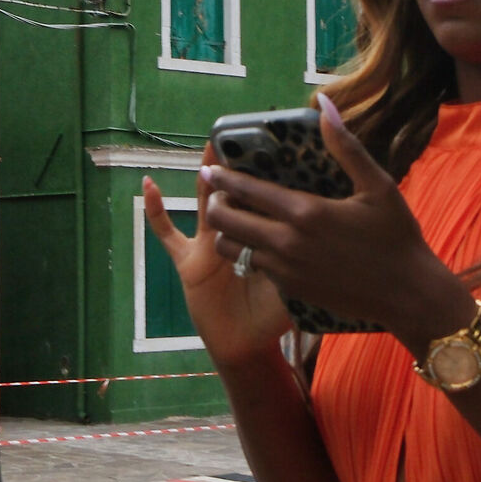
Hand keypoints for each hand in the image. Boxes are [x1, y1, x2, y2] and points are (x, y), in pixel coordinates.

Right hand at [144, 151, 290, 369]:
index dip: (270, 175)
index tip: (280, 144)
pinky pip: (167, 232)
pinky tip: (149, 186)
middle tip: (245, 135)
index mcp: (263, 238)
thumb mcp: (297, 283)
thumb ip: (310, 260)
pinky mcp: (187, 259)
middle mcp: (235, 235)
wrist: (245, 346)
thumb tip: (332, 235)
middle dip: (240, 168)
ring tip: (211, 147)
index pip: (266, 199)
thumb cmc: (272, 318)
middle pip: (238, 194)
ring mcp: (207, 245)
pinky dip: (156, 210)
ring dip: (208, 177)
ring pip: (208, 203)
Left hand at [202, 94, 472, 348]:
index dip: (223, 179)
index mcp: (306, 212)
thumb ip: (345, 145)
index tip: (209, 169)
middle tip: (218, 196)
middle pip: (227, 223)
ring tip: (234, 221)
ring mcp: (287, 271)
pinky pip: (255, 269)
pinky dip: (250, 255)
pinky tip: (262, 244)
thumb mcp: (377, 185)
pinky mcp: (292, 291)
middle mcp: (288, 243)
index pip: (248, 191)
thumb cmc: (396, 236)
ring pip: (234, 251)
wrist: (408, 295)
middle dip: (215, 206)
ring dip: (227, 234)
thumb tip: (325, 103)